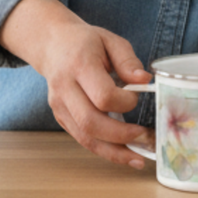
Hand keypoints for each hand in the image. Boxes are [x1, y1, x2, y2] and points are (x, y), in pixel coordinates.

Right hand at [0, 0, 152, 168]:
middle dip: (121, 135)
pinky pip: (82, 139)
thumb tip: (145, 81)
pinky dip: (104, 149)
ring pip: (85, 137)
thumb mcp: (110, 40)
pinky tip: (123, 153)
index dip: (124, 102)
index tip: (136, 96)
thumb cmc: (85, 42)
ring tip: (138, 157)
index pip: (102, 95)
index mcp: (78, 65)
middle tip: (144, 136)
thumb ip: (128, 60)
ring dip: (113, 151)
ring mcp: (60, 105)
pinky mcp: (61, 117)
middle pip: (91, 122)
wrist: (52, 44)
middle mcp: (65, 88)